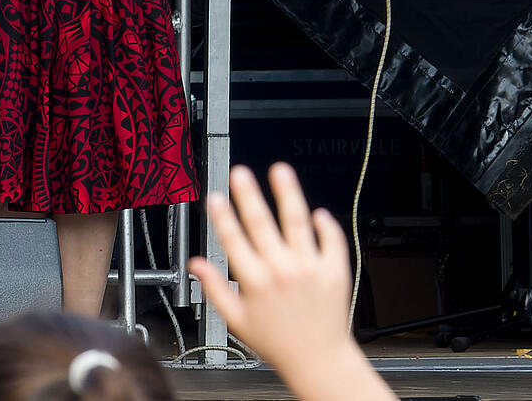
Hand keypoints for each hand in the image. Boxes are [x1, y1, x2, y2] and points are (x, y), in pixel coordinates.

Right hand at [189, 164, 362, 380]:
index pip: (233, 239)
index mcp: (255, 282)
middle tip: (240, 173)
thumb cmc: (278, 342)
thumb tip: (196, 265)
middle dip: (249, 194)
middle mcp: (283, 271)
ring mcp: (311, 269)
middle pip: (262, 223)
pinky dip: (325, 225)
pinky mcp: (335, 272)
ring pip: (298, 222)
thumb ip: (215, 289)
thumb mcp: (236, 321)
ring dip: (288, 194)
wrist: (320, 359)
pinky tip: (317, 212)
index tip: (216, 197)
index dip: (222, 215)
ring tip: (281, 172)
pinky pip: (332, 241)